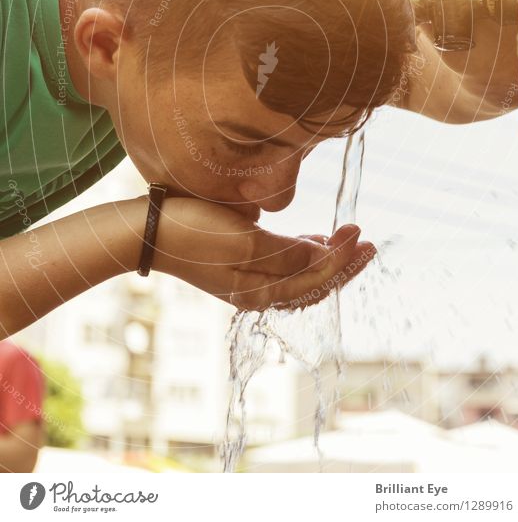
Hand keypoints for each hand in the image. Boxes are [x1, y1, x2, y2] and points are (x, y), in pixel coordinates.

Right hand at [153, 196, 375, 310]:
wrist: (145, 230)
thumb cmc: (193, 231)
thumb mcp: (244, 240)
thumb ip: (286, 252)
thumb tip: (324, 257)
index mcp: (260, 292)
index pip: (315, 278)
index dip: (343, 258)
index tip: (360, 233)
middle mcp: (257, 291)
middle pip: (312, 282)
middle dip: (343, 262)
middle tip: (367, 239)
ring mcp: (246, 278)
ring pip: (299, 274)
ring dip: (326, 256)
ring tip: (348, 237)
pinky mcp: (236, 262)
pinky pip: (282, 265)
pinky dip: (303, 252)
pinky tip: (313, 238)